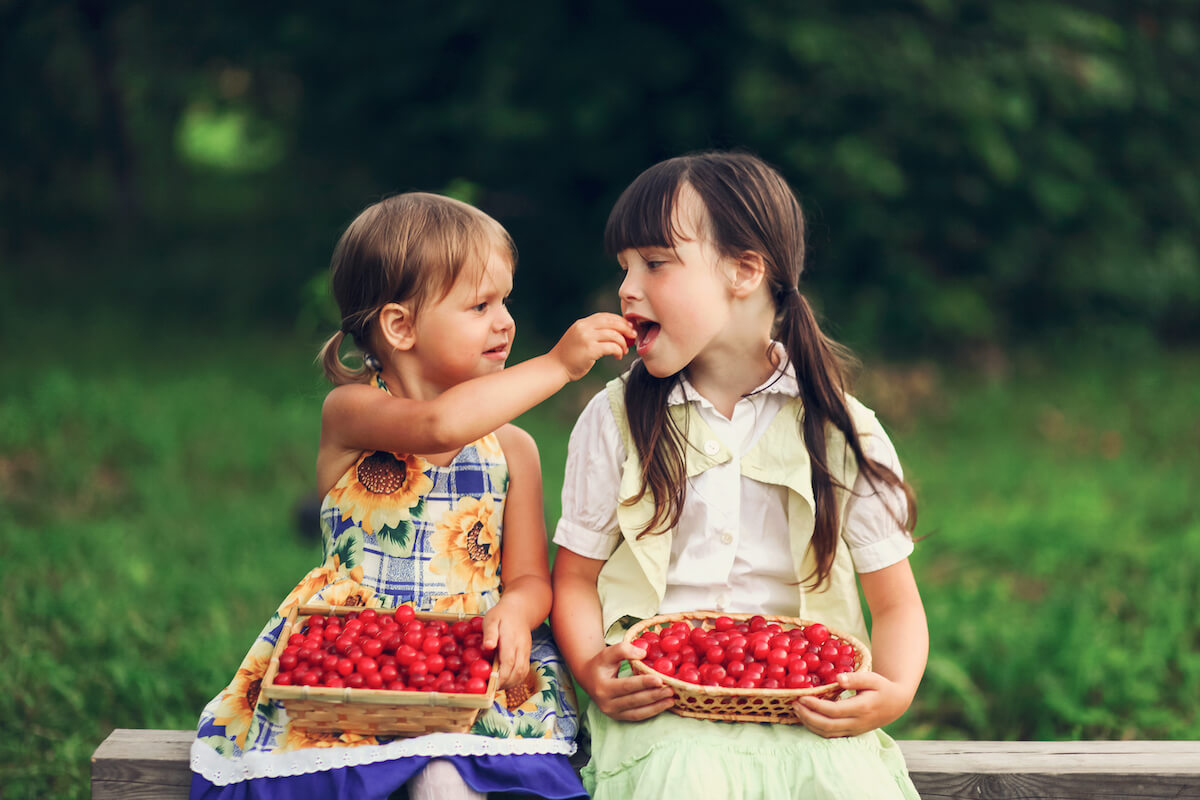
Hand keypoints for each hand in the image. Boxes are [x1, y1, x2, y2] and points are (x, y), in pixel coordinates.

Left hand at [482, 604, 531, 689]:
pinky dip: (515, 680)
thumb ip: (490, 632)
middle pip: (517, 671)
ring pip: (522, 673)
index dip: (500, 676)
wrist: (520, 610)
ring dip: (511, 683)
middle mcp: (521, 648)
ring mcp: (526, 652)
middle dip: (505, 683)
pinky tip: (505, 681)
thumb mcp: (491, 619)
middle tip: (491, 688)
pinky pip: (524, 671)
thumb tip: (488, 646)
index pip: (508, 662)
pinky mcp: (527, 655)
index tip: (491, 684)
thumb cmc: (501, 615)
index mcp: (511, 639)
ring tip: (497, 686)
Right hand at [549, 313, 635, 380]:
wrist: (555, 367)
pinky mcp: (590, 349)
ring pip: (614, 335)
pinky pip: (611, 347)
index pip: (605, 316)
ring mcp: (586, 338)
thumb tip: (615, 332)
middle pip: (612, 323)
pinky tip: (618, 355)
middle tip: (633, 336)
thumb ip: (592, 332)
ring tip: (624, 350)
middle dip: (626, 328)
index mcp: (582, 323)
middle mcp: (584, 327)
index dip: (619, 320)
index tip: (628, 327)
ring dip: (623, 343)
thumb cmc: (569, 356)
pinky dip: (618, 351)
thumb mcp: (579, 338)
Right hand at [580, 641, 674, 721]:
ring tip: (672, 698)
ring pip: (638, 712)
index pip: (626, 686)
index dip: (643, 683)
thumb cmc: (600, 664)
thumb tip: (643, 653)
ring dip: (657, 706)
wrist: (588, 678)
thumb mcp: (607, 653)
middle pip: (634, 700)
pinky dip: (652, 711)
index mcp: (602, 688)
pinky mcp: (619, 717)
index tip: (659, 679)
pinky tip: (664, 704)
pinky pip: (638, 716)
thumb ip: (623, 649)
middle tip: (671, 689)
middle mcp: (606, 704)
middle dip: (654, 695)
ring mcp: (613, 713)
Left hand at [791, 670, 912, 737]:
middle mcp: (857, 723)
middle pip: (828, 726)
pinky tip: (807, 718)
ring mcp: (854, 730)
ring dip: (810, 724)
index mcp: (862, 708)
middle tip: (794, 704)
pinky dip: (816, 729)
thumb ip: (855, 678)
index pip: (834, 711)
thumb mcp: (873, 678)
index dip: (816, 706)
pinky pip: (831, 735)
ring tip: (797, 711)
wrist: (896, 704)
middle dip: (808, 716)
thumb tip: (837, 677)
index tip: (802, 696)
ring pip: (828, 734)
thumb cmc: (882, 687)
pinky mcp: (851, 733)